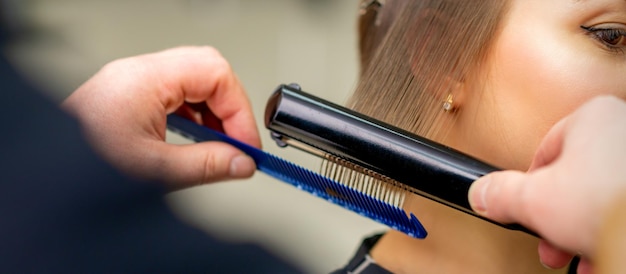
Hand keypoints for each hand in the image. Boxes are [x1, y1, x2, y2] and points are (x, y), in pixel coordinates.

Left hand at [63, 46, 260, 188]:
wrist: (43, 173)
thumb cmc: (80, 165)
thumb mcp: (154, 171)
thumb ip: (207, 165)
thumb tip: (242, 163)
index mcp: (145, 79)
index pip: (216, 74)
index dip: (239, 110)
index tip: (247, 144)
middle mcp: (138, 72)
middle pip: (208, 69)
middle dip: (230, 107)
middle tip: (238, 141)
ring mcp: (132, 80)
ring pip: (193, 78)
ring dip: (213, 111)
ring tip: (220, 145)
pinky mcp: (128, 93)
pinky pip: (175, 91)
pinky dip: (194, 113)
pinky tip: (197, 139)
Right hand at [467, 96, 625, 272]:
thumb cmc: (607, 203)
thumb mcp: (533, 200)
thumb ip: (502, 193)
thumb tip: (483, 193)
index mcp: (592, 116)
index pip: (542, 153)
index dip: (528, 189)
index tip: (525, 211)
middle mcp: (621, 128)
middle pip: (575, 180)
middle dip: (557, 218)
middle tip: (551, 241)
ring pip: (601, 198)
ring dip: (582, 230)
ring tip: (578, 255)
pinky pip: (621, 209)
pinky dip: (610, 232)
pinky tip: (601, 254)